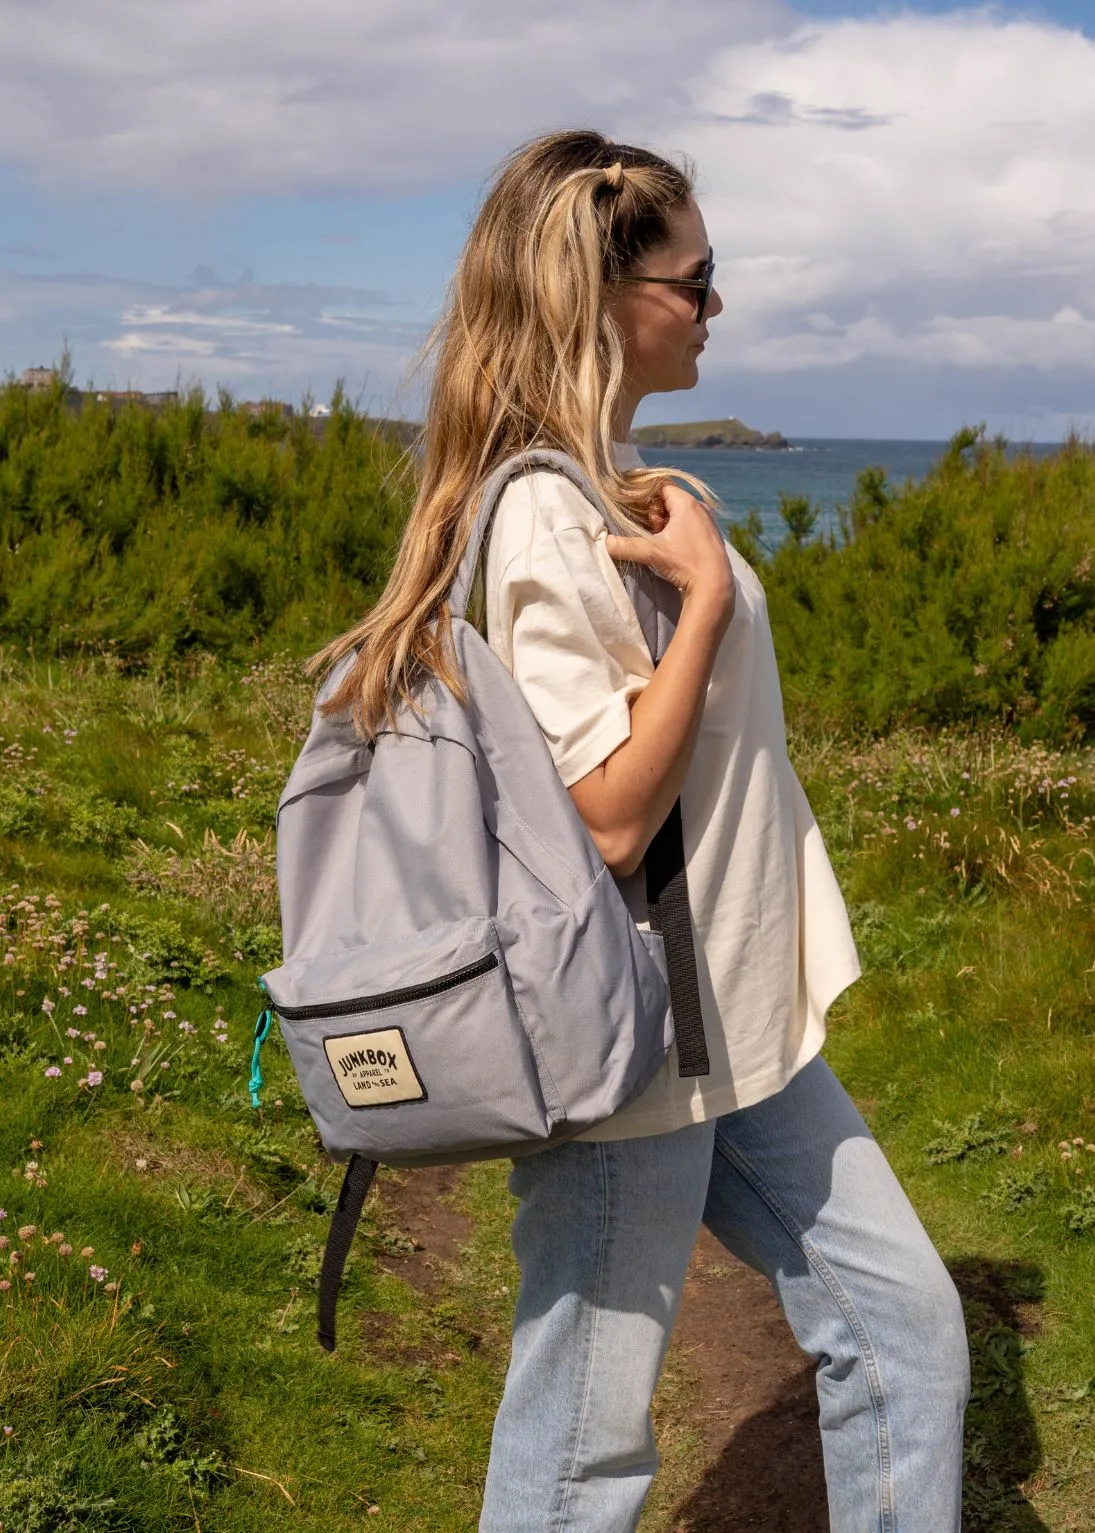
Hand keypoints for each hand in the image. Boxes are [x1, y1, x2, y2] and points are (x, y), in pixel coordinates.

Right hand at [605, 482, 734, 615]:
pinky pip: (690, 524)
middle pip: (669, 500)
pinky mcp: (711, 535)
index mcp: (686, 503)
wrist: (715, 586)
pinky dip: (678, 531)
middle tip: (650, 531)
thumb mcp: (651, 553)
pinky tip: (673, 549)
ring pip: (679, 513)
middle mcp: (700, 507)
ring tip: (660, 542)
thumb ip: (624, 546)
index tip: (634, 508)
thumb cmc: (685, 563)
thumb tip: (602, 543)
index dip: (644, 495)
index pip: (660, 485)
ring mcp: (707, 521)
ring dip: (666, 524)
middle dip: (655, 514)